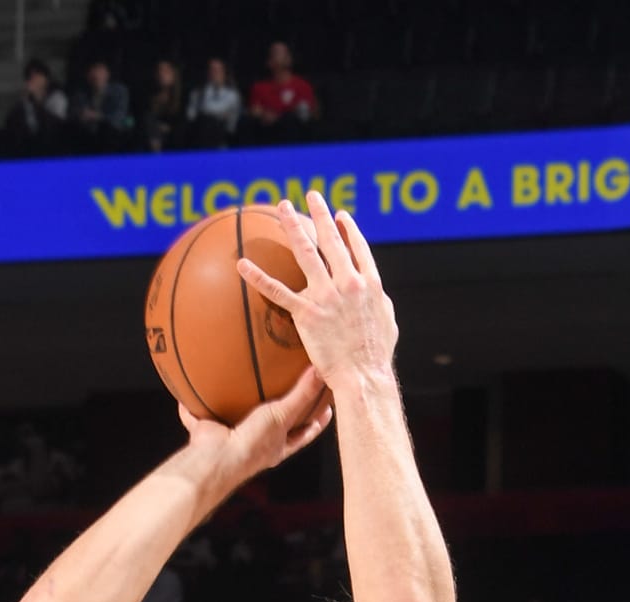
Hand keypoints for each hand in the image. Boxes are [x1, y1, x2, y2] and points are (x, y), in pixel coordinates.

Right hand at [177, 363, 331, 494]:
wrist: (216, 459)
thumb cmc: (253, 442)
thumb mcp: (282, 415)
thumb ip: (301, 394)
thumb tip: (321, 368)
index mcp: (277, 446)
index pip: (305, 432)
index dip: (318, 420)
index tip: (328, 406)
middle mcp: (255, 445)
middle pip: (274, 427)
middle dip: (282, 412)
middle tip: (290, 389)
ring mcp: (231, 439)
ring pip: (236, 420)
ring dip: (235, 406)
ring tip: (239, 382)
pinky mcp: (207, 434)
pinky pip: (198, 416)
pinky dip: (191, 406)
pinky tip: (189, 387)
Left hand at [236, 194, 397, 394]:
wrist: (364, 377)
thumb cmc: (376, 356)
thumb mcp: (387, 323)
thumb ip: (379, 301)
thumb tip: (375, 293)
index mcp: (369, 282)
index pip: (357, 247)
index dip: (348, 229)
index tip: (340, 216)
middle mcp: (348, 281)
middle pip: (331, 240)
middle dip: (320, 214)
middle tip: (311, 196)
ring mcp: (327, 295)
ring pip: (306, 252)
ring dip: (293, 226)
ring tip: (282, 208)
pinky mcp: (307, 313)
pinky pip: (277, 291)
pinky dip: (258, 277)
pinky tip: (242, 265)